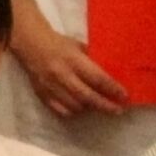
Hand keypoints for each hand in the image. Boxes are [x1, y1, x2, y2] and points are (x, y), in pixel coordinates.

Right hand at [6, 12, 127, 121]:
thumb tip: (110, 74)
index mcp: (73, 60)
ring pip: (75, 106)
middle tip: (118, 110)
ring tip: (99, 107)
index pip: (97, 78)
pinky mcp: (43, 95)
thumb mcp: (78, 46)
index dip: (112, 89)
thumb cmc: (59, 43)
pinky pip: (61, 110)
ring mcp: (51, 87)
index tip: (124, 96)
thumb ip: (91, 61)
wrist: (30, 45)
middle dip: (105, 105)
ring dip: (90, 108)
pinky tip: (80, 108)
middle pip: (88, 96)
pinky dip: (73, 112)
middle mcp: (63, 75)